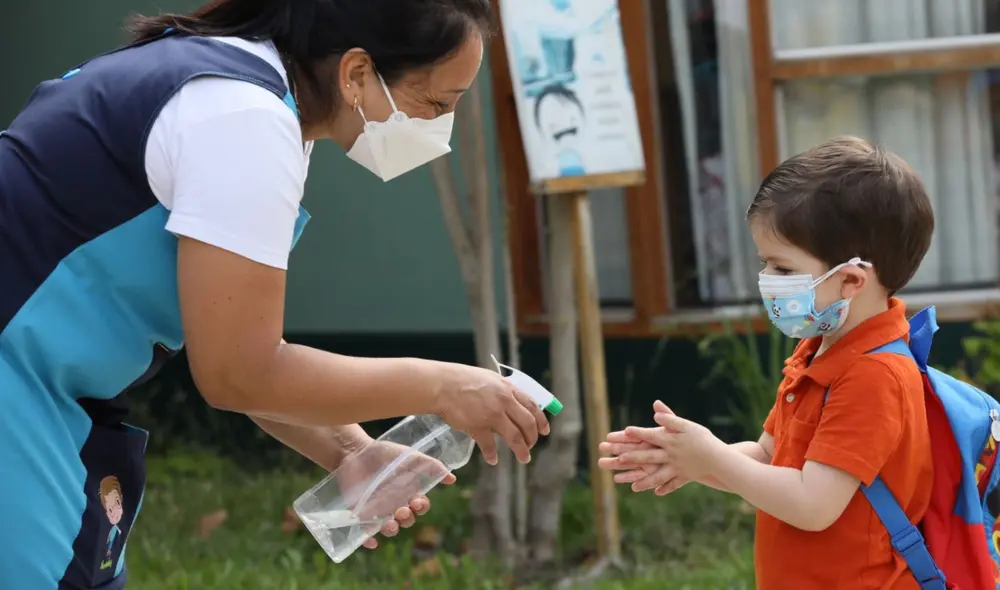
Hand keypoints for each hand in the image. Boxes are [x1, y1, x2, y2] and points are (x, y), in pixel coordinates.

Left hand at [334, 439, 455, 549]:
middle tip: (402, 510)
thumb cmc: (384, 453)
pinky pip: (365, 533)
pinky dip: (368, 541)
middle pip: (406, 520)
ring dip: (392, 530)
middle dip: (407, 518)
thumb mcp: (410, 456)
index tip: (418, 502)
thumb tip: (452, 478)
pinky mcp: (360, 515)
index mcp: (408, 492)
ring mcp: (378, 511)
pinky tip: (372, 542)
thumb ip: (431, 466)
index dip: (422, 507)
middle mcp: (395, 504)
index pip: (420, 506)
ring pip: (389, 528)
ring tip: (390, 524)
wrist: (355, 451)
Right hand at [436, 364, 549, 465]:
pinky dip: (492, 455)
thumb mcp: (489, 379)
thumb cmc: (461, 380)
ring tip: (524, 458)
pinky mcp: (478, 426)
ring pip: (515, 437)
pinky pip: (489, 445)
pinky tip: (493, 460)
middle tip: (532, 446)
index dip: (541, 420)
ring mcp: (492, 415)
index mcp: (508, 389)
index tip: (545, 431)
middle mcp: (504, 401)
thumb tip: (511, 402)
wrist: (442, 385)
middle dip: (532, 437)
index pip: (532, 405)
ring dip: (522, 450)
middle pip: (527, 423)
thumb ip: (502, 390)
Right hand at [598, 401, 690, 493]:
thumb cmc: (688, 441)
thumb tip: (656, 403)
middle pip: (628, 449)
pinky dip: (630, 477)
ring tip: (601, 463)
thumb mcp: (680, 427)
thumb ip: (667, 417)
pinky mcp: (655, 474)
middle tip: (600, 447)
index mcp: (652, 439)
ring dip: (616, 464)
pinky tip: (617, 478)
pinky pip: (641, 477)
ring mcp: (650, 463)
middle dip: (614, 448)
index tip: (608, 436)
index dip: (621, 436)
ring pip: (630, 464)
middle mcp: (649, 451)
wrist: (699, 458)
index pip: (633, 437)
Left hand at [625, 411, 726, 483]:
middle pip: (649, 457)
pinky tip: (657, 493)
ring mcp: (677, 468)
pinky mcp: (685, 476)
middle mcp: (671, 456)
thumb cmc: (703, 439)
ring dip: (645, 482)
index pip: (651, 436)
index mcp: (670, 441)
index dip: (638, 433)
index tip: (625, 432)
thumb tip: (656, 414)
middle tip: (619, 459)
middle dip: (634, 459)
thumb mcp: (687, 425)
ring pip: (658, 476)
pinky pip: (674, 484)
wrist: (720, 458)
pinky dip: (666, 488)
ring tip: (633, 487)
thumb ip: (671, 419)